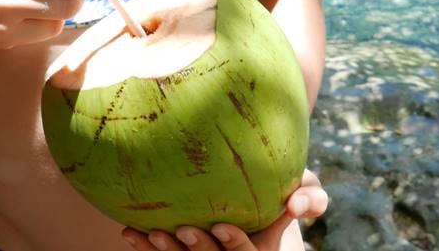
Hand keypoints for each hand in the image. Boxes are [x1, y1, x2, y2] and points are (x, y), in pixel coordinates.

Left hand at [121, 169, 327, 250]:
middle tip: (183, 229)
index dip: (234, 244)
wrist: (257, 206)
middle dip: (198, 250)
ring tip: (147, 232)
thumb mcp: (304, 194)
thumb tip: (298, 204)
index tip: (221, 225)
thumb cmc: (283, 194)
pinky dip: (147, 248)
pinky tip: (130, 232)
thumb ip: (308, 198)